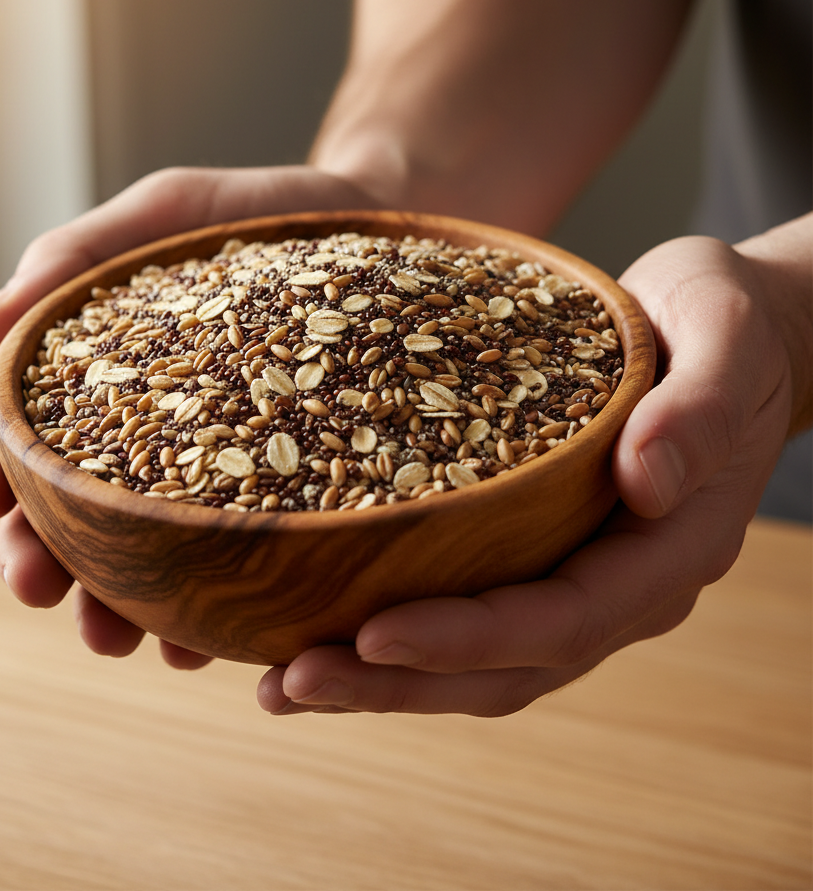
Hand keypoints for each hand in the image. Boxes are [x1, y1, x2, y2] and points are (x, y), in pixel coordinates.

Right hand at [0, 165, 379, 661]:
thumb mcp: (165, 215)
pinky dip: (216, 609)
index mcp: (110, 376)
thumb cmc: (259, 214)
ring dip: (121, 605)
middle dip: (47, 556)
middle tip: (36, 589)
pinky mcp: (297, 497)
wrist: (377, 222)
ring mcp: (226, 475)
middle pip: (82, 510)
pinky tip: (205, 643)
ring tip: (114, 638)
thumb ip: (78, 256)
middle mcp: (160, 439)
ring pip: (156, 557)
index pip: (31, 429)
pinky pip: (250, 565)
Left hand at [257, 223, 809, 715]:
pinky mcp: (537, 553)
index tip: (372, 635)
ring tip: (282, 680)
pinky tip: (325, 619)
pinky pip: (467, 608)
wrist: (721, 334)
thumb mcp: (727, 341)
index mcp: (668, 549)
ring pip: (478, 660)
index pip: (563, 621)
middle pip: (503, 668)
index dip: (467, 639)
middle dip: (395, 682)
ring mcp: (576, 575)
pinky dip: (397, 629)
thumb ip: (699, 411)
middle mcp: (619, 583)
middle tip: (290, 682)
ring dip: (381, 678)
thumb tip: (646, 483)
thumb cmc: (724, 326)